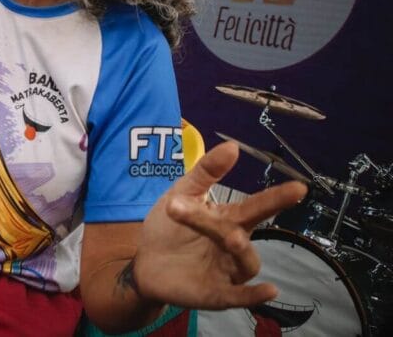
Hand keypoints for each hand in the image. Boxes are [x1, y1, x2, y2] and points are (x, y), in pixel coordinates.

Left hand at [132, 141, 306, 309]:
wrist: (144, 261)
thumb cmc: (169, 227)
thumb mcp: (182, 194)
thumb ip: (206, 173)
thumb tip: (232, 146)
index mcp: (229, 219)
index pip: (256, 207)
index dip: (277, 198)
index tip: (299, 188)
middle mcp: (234, 245)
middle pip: (250, 229)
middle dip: (264, 216)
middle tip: (249, 200)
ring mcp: (228, 270)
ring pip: (245, 261)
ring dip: (241, 249)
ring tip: (231, 237)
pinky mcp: (216, 293)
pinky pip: (240, 297)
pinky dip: (252, 295)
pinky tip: (267, 290)